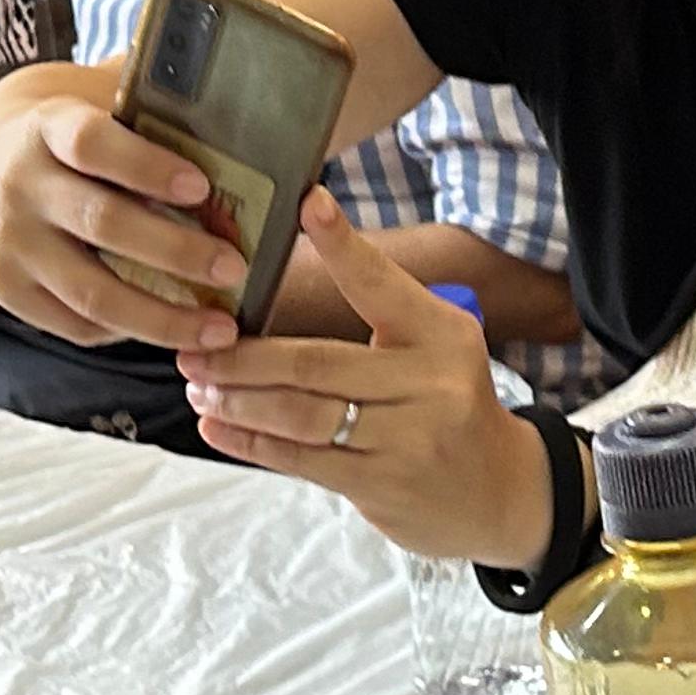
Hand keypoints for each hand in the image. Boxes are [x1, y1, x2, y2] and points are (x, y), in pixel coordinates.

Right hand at [0, 83, 246, 351]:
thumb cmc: (60, 136)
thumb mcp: (88, 100)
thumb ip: (146, 97)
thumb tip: (229, 88)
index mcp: (45, 128)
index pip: (91, 143)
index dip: (146, 165)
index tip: (201, 186)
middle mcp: (19, 186)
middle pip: (101, 223)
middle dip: (176, 251)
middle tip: (233, 267)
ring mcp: (9, 245)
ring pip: (92, 292)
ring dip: (162, 316)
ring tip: (218, 327)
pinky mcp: (7, 291)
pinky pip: (76, 324)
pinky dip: (128, 331)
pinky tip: (170, 329)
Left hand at [184, 191, 552, 564]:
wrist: (500, 491)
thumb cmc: (444, 402)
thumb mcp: (434, 344)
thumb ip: (378, 310)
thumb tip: (286, 264)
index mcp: (441, 333)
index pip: (382, 283)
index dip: (341, 244)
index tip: (307, 203)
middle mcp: (429, 383)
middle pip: (316, 362)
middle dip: (244, 356)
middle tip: (195, 346)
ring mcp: (407, 440)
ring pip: (301, 414)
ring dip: (239, 400)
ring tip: (199, 386)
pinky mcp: (383, 487)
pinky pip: (302, 461)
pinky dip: (252, 444)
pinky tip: (217, 428)